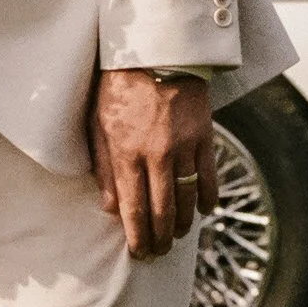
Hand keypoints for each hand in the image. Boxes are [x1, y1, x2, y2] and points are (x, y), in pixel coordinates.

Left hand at [90, 68, 216, 258]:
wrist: (155, 52)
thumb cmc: (118, 88)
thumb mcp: (98, 125)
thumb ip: (104, 168)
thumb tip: (110, 208)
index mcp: (127, 153)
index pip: (134, 209)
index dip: (138, 237)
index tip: (139, 253)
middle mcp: (157, 155)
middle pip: (163, 211)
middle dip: (160, 238)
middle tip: (158, 253)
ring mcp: (184, 147)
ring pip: (187, 199)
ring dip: (183, 224)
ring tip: (177, 236)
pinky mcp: (204, 137)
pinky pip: (209, 177)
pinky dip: (207, 199)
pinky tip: (202, 211)